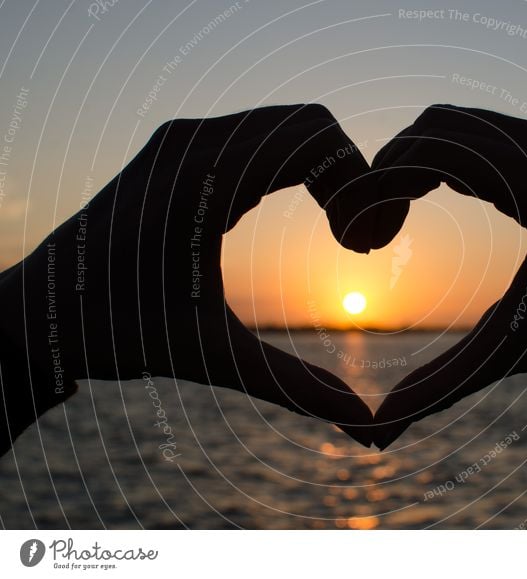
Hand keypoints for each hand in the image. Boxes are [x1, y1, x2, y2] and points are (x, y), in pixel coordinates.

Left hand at [0, 104, 379, 446]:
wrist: (31, 313)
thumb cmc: (112, 333)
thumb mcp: (211, 357)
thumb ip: (294, 385)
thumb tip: (366, 428)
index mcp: (201, 179)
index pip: (314, 140)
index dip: (360, 188)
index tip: (364, 250)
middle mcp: (192, 142)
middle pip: (310, 124)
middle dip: (352, 178)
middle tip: (359, 244)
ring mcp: (183, 139)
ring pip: (289, 126)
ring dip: (327, 172)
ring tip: (341, 234)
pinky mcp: (179, 149)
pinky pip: (262, 136)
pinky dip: (299, 167)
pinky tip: (305, 214)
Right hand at [371, 104, 526, 448]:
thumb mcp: (512, 353)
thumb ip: (441, 385)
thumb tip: (375, 434)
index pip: (440, 153)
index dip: (379, 185)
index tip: (350, 233)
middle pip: (438, 128)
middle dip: (387, 173)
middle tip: (366, 234)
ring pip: (456, 124)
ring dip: (411, 165)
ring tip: (389, 221)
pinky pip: (481, 131)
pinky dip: (441, 158)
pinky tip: (426, 199)